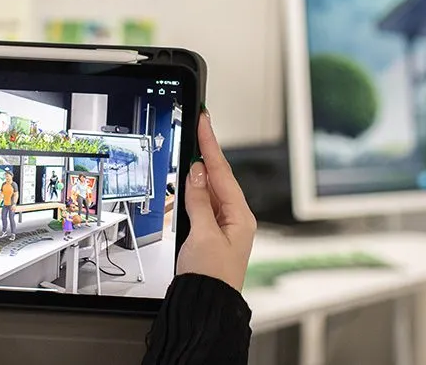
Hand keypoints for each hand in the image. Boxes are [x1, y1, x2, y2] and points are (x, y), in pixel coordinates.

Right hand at [177, 112, 256, 291]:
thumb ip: (199, 200)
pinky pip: (202, 206)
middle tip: (197, 127)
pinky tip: (185, 190)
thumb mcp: (202, 234)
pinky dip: (192, 195)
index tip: (205, 121)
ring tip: (187, 158)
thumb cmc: (211, 277)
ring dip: (196, 177)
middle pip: (218, 177)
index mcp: (240, 216)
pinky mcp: (211, 234)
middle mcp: (235, 219)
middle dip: (205, 153)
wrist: (206, 305)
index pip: (222, 171)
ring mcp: (224, 227)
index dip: (211, 144)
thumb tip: (197, 171)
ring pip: (208, 191)